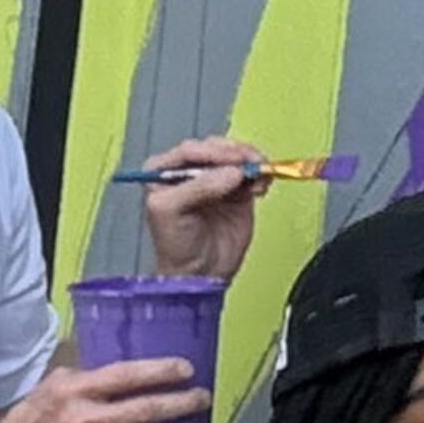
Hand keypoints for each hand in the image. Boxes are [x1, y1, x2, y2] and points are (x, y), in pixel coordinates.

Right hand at [0, 359, 216, 422]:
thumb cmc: (29, 422)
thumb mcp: (53, 385)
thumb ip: (87, 376)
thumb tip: (124, 367)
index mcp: (75, 391)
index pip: (127, 375)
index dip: (161, 371)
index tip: (186, 370)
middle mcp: (85, 421)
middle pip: (146, 411)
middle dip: (183, 405)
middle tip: (202, 400)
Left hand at [136, 139, 267, 280]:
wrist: (200, 273)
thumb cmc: (175, 245)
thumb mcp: (172, 212)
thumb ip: (198, 188)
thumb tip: (230, 173)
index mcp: (163, 170)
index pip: (190, 150)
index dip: (212, 152)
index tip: (231, 161)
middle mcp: (190, 170)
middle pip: (216, 149)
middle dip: (234, 154)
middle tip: (249, 164)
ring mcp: (215, 178)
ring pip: (236, 157)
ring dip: (250, 162)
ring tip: (257, 176)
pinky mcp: (237, 189)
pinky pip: (251, 172)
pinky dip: (260, 174)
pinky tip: (260, 185)